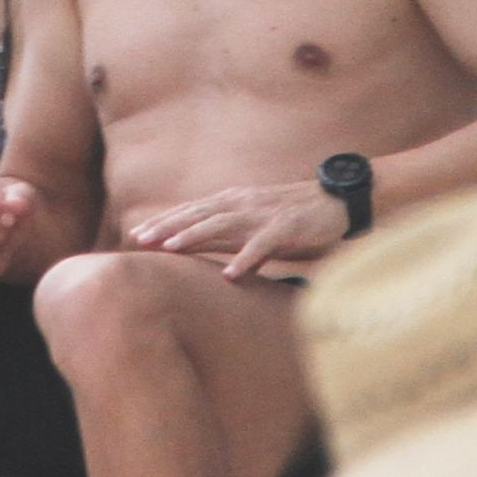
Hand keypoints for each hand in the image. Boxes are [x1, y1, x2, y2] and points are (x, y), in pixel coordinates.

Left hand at [127, 181, 345, 280]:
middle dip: (168, 227)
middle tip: (139, 239)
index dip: (165, 222)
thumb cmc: (297, 219)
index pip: (193, 212)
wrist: (338, 202)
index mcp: (236, 203)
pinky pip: (263, 245)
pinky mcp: (287, 227)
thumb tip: (214, 263)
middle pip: (198, 215)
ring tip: (170, 249)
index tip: (138, 234)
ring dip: (194, 235)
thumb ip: (235, 240)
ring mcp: (264, 214)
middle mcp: (244, 204)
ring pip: (222, 224)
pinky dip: (246, 258)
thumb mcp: (258, 228)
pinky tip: (230, 274)